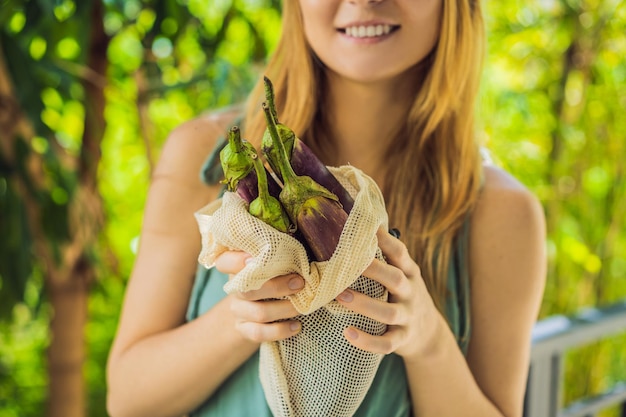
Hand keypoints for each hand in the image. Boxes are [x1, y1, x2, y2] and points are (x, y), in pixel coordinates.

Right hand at [214, 250, 303, 342]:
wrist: (255, 310)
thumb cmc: (270, 279)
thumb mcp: (268, 266)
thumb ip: (275, 259)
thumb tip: (299, 255)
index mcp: (236, 269)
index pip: (224, 262)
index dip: (236, 261)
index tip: (255, 258)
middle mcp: (234, 289)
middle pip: (248, 289)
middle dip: (277, 286)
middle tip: (300, 283)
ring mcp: (238, 310)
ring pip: (259, 313)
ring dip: (284, 309)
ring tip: (302, 306)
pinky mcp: (244, 329)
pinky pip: (260, 333)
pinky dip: (281, 330)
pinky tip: (296, 326)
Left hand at [335, 228, 440, 358]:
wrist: (429, 335)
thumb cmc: (404, 296)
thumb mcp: (403, 275)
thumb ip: (385, 257)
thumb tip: (354, 226)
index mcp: (409, 272)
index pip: (399, 252)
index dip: (383, 239)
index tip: (363, 227)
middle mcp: (410, 292)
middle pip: (395, 279)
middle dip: (373, 270)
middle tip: (345, 262)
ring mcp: (408, 317)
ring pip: (388, 312)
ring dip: (364, 304)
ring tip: (339, 297)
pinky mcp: (403, 339)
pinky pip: (386, 343)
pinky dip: (367, 341)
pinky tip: (347, 333)